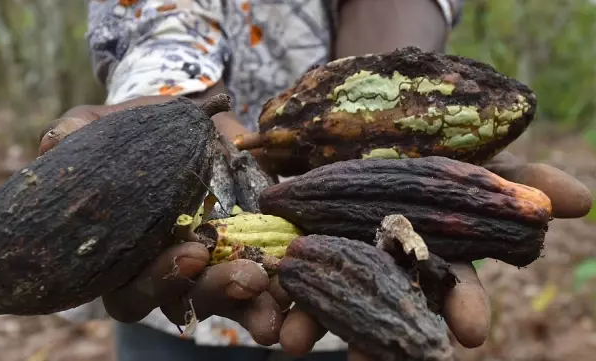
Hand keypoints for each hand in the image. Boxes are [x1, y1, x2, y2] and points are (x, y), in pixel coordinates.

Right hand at [39, 99, 286, 344]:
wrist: (187, 118)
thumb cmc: (132, 130)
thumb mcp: (99, 126)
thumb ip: (74, 134)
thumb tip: (56, 144)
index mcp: (129, 255)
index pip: (134, 290)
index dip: (159, 281)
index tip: (190, 252)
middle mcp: (174, 268)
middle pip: (192, 300)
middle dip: (219, 292)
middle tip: (248, 279)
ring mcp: (219, 261)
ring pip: (235, 301)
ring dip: (259, 308)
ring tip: (282, 311)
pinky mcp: (257, 246)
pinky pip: (275, 279)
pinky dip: (290, 288)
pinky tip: (307, 288)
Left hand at [273, 150, 592, 359]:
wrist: (356, 119)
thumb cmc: (422, 142)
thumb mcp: (471, 154)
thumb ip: (517, 181)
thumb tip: (583, 201)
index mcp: (433, 255)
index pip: (455, 289)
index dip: (464, 308)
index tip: (469, 331)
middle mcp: (387, 269)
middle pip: (384, 309)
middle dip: (379, 336)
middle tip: (371, 359)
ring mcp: (340, 262)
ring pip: (326, 303)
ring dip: (311, 324)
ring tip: (294, 341)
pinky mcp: (297, 248)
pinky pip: (282, 279)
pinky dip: (270, 295)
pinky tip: (260, 312)